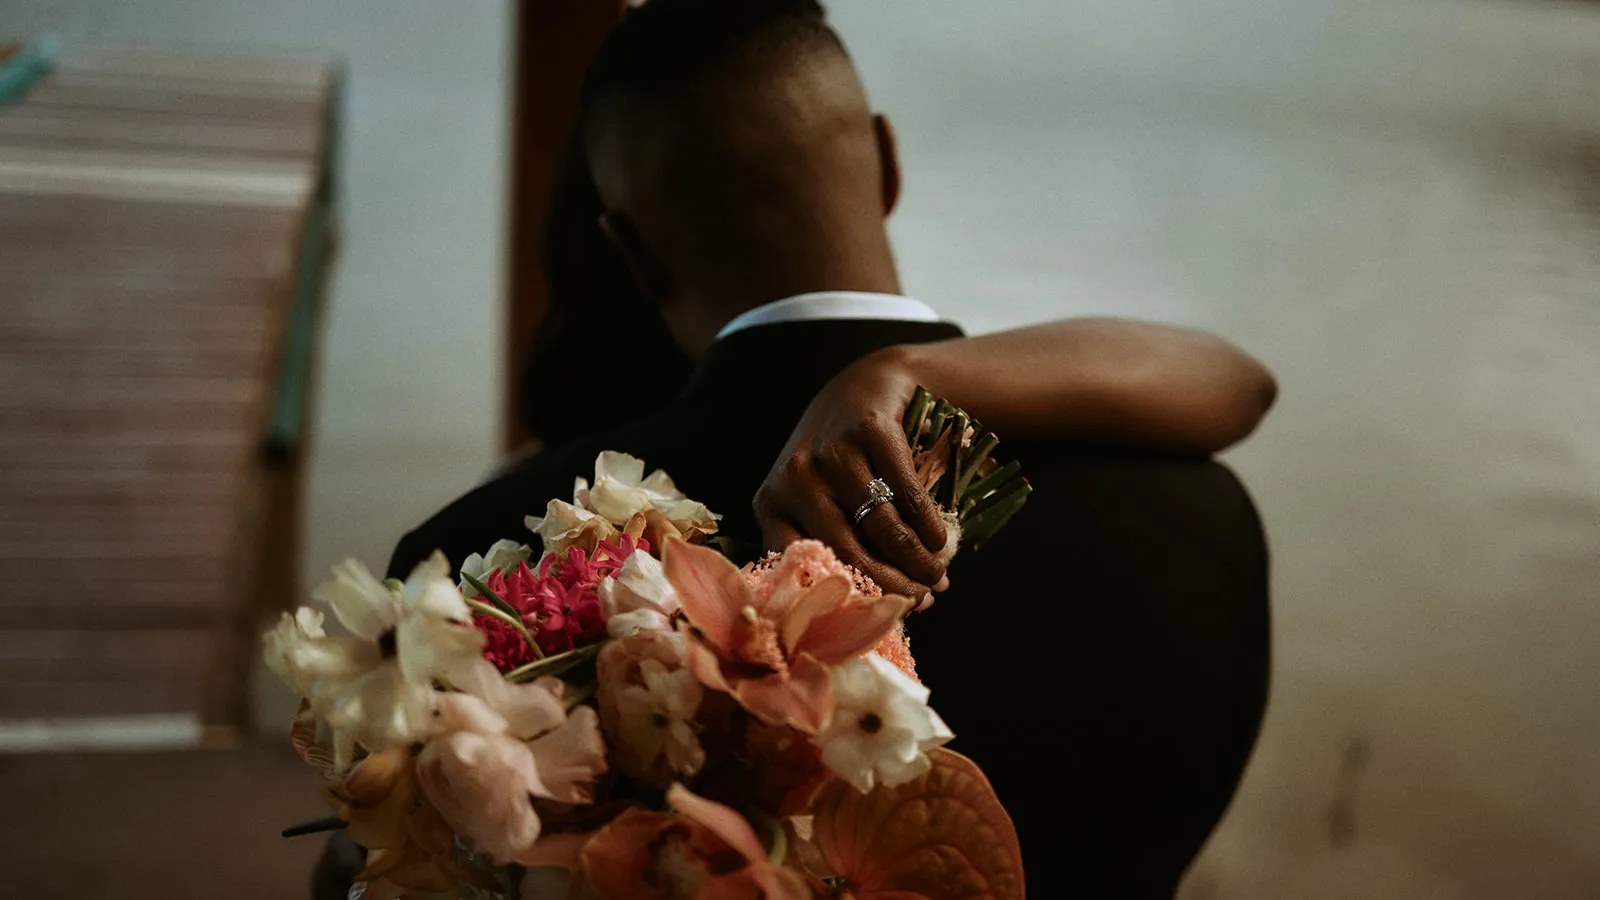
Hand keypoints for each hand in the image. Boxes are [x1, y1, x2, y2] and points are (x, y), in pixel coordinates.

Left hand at [753, 348, 949, 600]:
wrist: (866, 385)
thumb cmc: (842, 461)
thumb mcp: (820, 500)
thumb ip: (835, 545)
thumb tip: (877, 611)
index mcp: (771, 502)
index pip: (802, 565)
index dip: (845, 598)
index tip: (880, 616)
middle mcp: (794, 477)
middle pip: (846, 552)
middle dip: (891, 586)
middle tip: (922, 600)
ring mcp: (831, 452)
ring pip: (881, 528)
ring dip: (917, 561)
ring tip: (938, 576)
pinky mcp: (869, 430)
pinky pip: (907, 495)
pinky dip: (929, 526)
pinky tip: (941, 542)